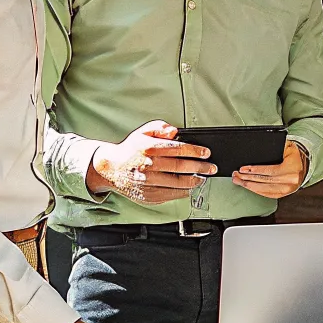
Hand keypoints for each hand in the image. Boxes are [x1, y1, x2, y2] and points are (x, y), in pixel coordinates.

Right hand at [86, 120, 214, 204]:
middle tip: (211, 168)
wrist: (111, 168)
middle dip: (200, 167)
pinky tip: (189, 187)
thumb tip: (174, 131)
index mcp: (148, 148)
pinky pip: (171, 195)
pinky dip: (183, 192)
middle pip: (181, 167)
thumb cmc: (130, 150)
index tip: (206, 153)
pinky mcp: (148, 195)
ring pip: (178, 183)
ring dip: (194, 181)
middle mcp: (148, 166)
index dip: (195, 151)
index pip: (178, 149)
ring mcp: (148, 182)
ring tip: (202, 178)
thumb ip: (159, 127)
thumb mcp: (142, 132)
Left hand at [234, 140, 307, 198]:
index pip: (269, 171)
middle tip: (237, 175)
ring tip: (238, 181)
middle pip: (264, 181)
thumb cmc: (293, 156)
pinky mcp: (282, 194)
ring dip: (249, 185)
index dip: (254, 170)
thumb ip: (278, 146)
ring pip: (264, 189)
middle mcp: (290, 181)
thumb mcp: (288, 147)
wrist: (302, 167)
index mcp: (291, 169)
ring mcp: (286, 189)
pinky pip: (266, 194)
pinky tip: (248, 187)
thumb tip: (261, 146)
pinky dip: (256, 190)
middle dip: (247, 178)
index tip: (243, 169)